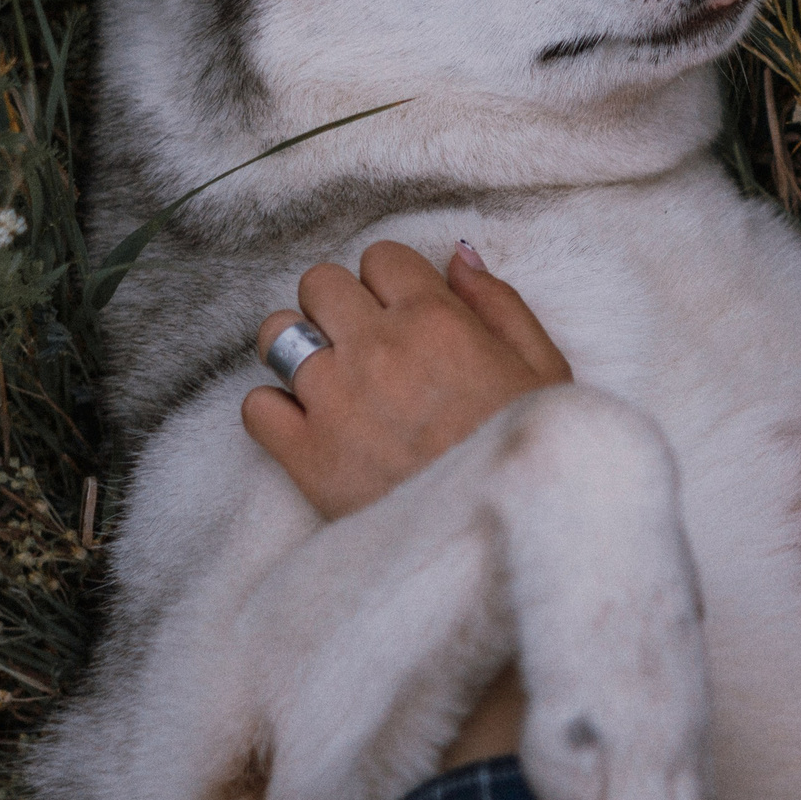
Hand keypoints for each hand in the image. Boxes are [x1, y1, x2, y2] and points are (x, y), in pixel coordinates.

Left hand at [243, 240, 571, 521]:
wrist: (499, 542)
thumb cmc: (529, 456)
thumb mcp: (544, 370)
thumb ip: (499, 304)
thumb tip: (458, 256)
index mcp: (436, 321)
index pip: (381, 258)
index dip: (391, 282)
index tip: (402, 313)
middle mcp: (377, 350)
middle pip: (319, 283)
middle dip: (338, 305)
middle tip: (362, 342)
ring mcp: (334, 402)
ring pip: (275, 334)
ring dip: (297, 348)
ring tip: (326, 378)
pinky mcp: (306, 457)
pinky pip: (256, 406)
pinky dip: (274, 412)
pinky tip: (309, 425)